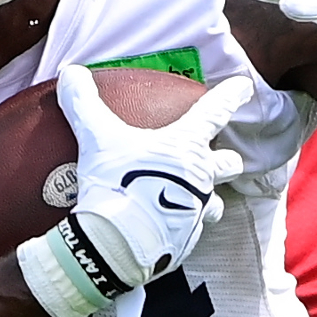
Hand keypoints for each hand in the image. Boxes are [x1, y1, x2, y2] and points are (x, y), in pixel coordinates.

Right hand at [61, 64, 248, 276]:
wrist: (118, 243)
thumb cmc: (116, 184)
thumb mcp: (97, 138)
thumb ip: (85, 104)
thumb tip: (71, 74)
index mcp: (185, 146)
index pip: (215, 112)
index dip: (231, 96)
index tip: (245, 86)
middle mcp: (201, 176)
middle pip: (229, 164)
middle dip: (227, 160)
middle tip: (219, 158)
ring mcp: (197, 211)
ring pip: (215, 202)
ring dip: (206, 198)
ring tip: (187, 199)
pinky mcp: (186, 240)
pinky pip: (190, 230)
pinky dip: (179, 226)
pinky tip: (161, 227)